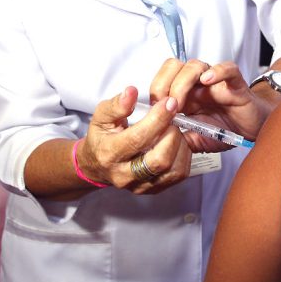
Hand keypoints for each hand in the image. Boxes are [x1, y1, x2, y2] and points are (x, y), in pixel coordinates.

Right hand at [78, 86, 193, 193]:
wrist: (97, 165)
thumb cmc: (102, 137)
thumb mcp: (101, 117)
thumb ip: (116, 105)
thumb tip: (132, 92)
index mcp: (109, 153)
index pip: (138, 139)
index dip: (158, 119)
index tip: (170, 102)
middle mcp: (124, 174)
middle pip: (159, 160)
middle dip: (172, 135)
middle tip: (173, 119)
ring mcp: (140, 185)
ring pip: (173, 170)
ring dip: (181, 146)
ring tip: (174, 131)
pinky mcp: (153, 189)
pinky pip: (179, 175)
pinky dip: (184, 156)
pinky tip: (176, 143)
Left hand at [149, 59, 268, 151]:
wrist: (252, 130)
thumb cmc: (225, 131)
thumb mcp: (196, 140)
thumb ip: (179, 139)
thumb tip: (157, 142)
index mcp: (184, 95)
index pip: (161, 80)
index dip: (155, 92)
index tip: (155, 113)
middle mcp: (197, 84)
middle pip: (173, 67)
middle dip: (164, 85)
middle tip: (168, 107)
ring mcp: (215, 82)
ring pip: (194, 65)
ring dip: (183, 82)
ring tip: (183, 103)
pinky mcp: (235, 83)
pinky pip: (227, 69)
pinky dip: (216, 71)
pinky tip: (207, 80)